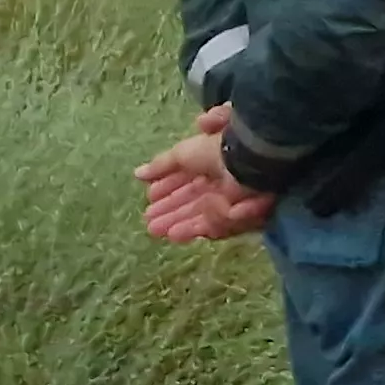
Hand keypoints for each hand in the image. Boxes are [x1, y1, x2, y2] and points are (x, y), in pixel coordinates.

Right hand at [138, 103, 274, 241]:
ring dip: (175, 222)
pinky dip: (192, 229)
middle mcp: (217, 179)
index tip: (149, 197)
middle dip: (169, 210)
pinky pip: (212, 225)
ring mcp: (226, 198)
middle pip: (190, 199)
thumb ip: (162, 165)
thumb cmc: (215, 150)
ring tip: (154, 230)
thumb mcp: (183, 153)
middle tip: (148, 221)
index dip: (166, 187)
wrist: (247, 161)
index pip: (184, 177)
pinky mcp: (234, 214)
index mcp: (207, 160)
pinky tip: (174, 234)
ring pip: (197, 214)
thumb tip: (138, 173)